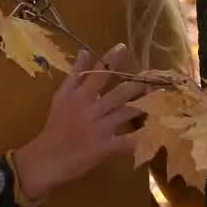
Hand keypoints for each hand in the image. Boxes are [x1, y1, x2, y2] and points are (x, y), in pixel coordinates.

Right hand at [12, 43, 147, 200]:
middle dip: (137, 85)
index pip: (97, 73)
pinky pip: (125, 142)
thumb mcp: (61, 97)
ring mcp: (98, 128)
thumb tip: (85, 51)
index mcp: (79, 96)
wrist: (46, 159)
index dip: (111, 60)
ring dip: (143, 106)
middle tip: (153, 78)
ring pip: (125, 113)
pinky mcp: (104, 148)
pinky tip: (153, 133)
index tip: (123, 47)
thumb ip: (74, 75)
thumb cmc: (54, 127)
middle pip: (118, 93)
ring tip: (160, 100)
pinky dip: (139, 138)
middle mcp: (90, 109)